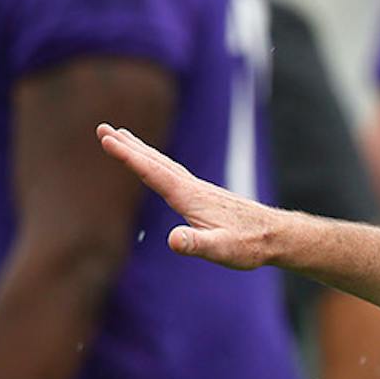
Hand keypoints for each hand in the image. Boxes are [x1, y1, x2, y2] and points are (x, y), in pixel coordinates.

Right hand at [97, 124, 284, 269]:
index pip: (152, 172)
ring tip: (123, 138)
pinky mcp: (206, 196)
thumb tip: (173, 239)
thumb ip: (196, 245)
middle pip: (155, 161)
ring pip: (164, 165)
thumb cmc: (249, 246)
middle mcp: (193, 188)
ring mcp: (200, 190)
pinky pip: (174, 173)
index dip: (127, 156)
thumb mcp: (221, 250)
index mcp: (190, 197)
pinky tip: (157, 167)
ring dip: (142, 151)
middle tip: (102, 128)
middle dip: (128, 146)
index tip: (105, 138)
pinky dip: (158, 164)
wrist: (276, 236)